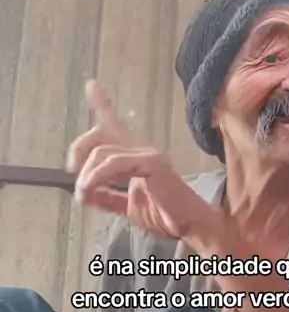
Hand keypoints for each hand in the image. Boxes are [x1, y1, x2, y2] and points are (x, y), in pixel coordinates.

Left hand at [68, 80, 220, 241]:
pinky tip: (92, 191)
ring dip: (86, 177)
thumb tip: (85, 193)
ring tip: (84, 196)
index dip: (102, 103)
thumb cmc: (165, 216)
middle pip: (101, 133)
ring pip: (103, 152)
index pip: (116, 125)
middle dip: (79, 151)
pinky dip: (98, 178)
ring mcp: (148, 154)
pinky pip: (116, 164)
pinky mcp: (153, 164)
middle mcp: (142, 149)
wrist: (191, 226)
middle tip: (75, 178)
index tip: (91, 85)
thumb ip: (107, 197)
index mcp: (136, 156)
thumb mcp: (127, 206)